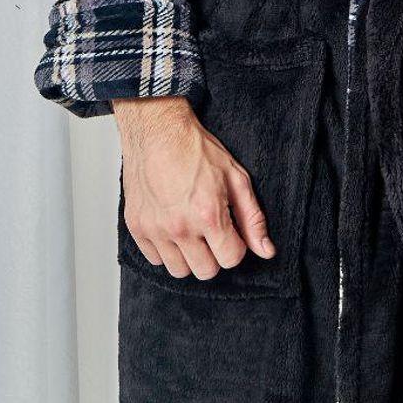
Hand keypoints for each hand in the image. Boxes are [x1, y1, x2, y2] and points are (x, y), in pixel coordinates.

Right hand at [112, 97, 275, 280]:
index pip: (230, 259)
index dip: (235, 246)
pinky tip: (172, 227)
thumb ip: (252, 218)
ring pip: (179, 270)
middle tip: (211, 232)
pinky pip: (155, 259)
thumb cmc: (195, 149)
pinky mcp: (136, 228)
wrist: (158, 132)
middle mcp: (180, 227)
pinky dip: (165, 250)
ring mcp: (155, 230)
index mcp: (208, 215)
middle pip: (205, 271)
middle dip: (214, 255)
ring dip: (189, 256)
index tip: (231, 232)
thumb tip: (266, 250)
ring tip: (191, 231)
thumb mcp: (236, 177)